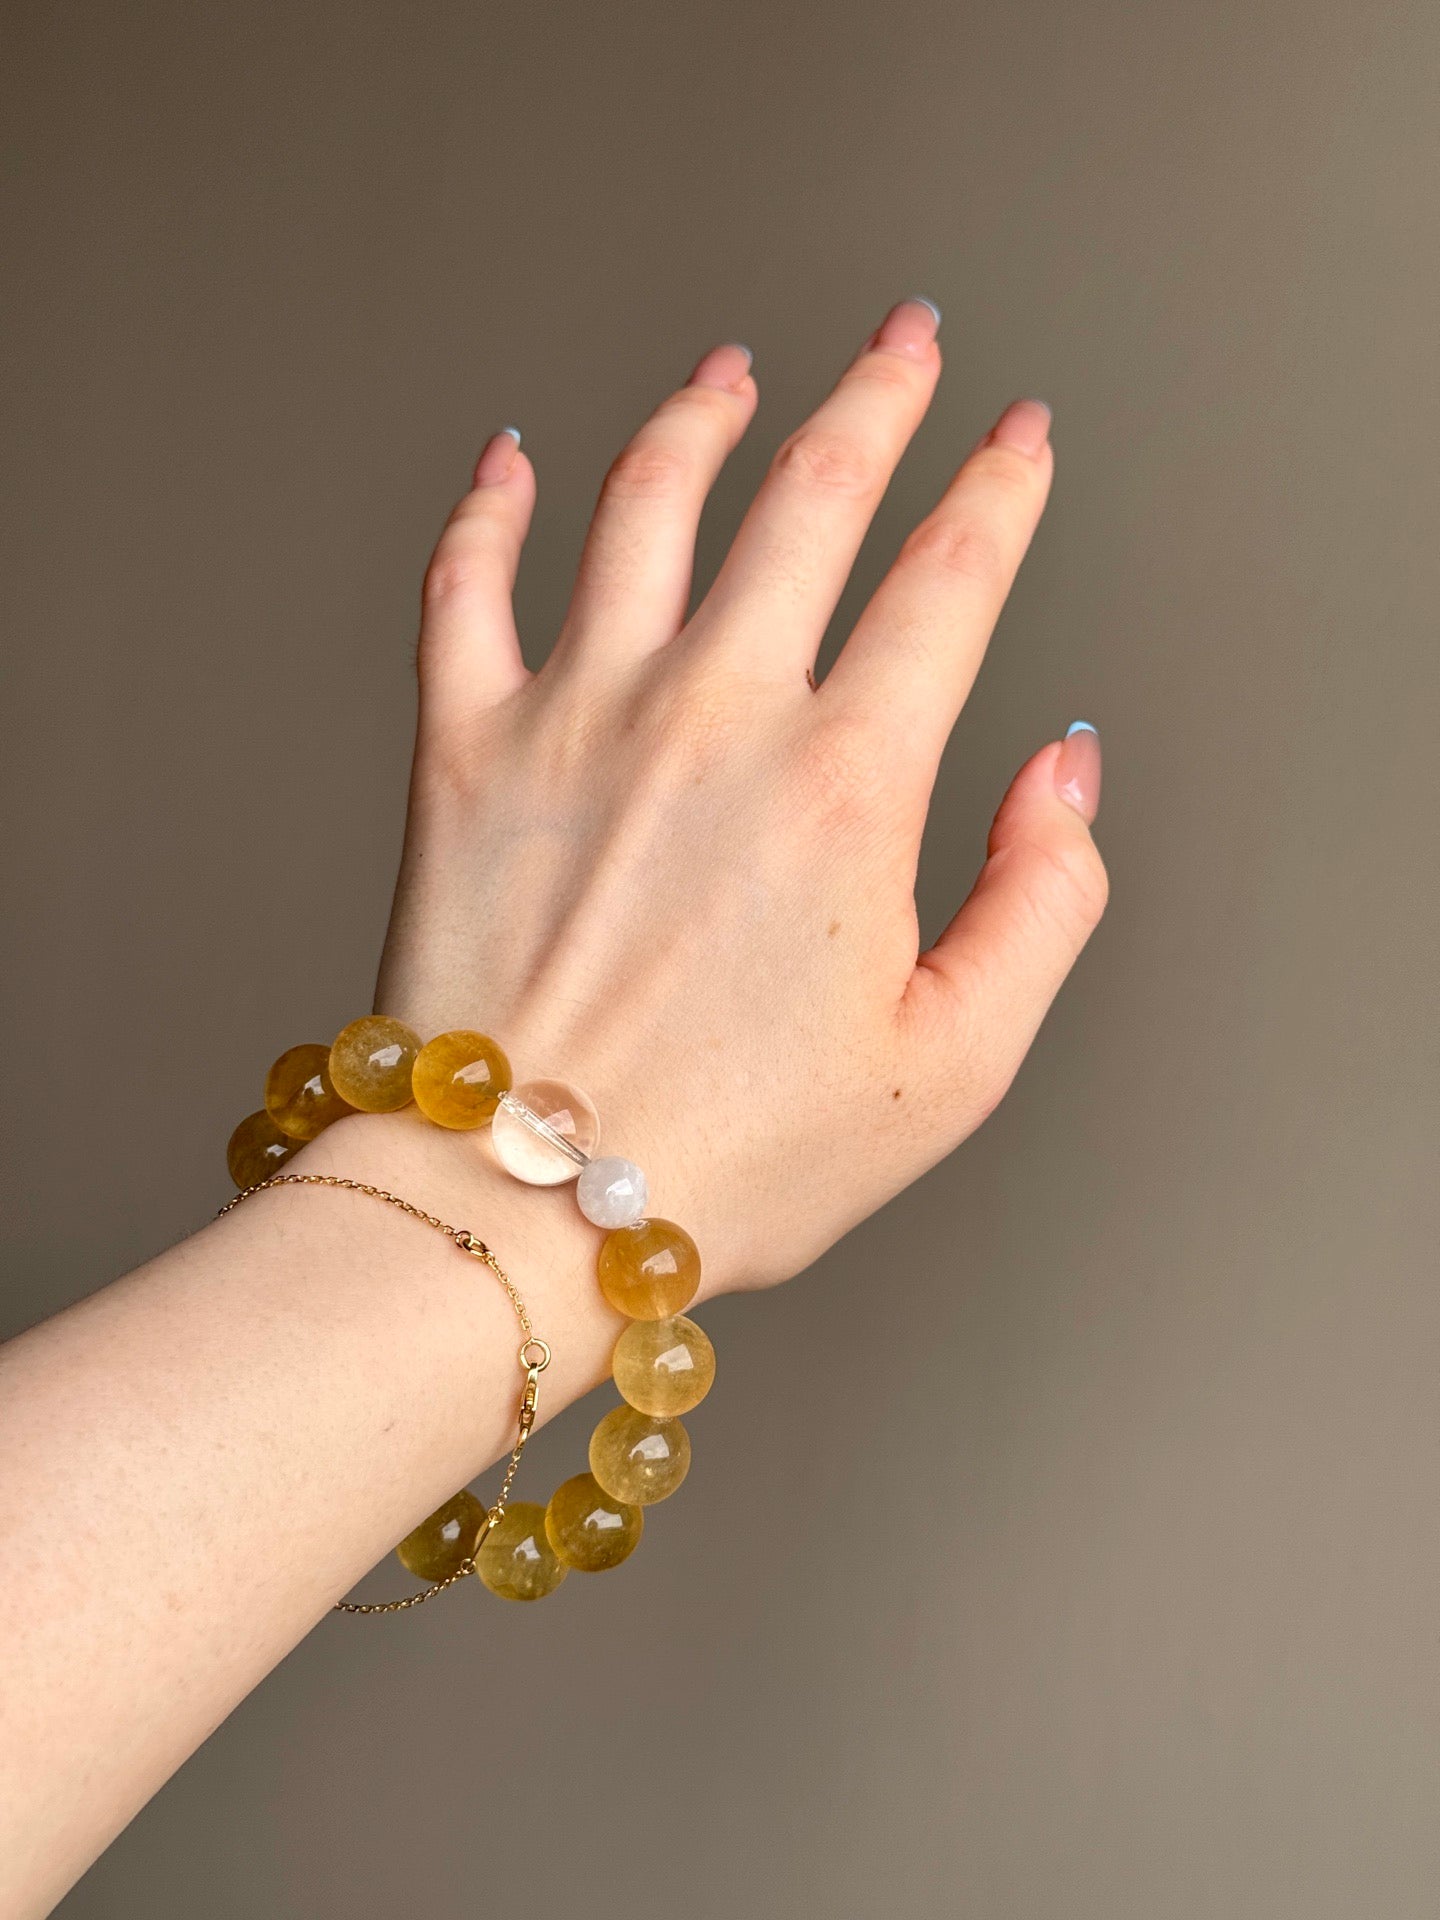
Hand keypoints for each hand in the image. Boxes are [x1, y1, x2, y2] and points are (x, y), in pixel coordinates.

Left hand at [374, 298, 1106, 1296]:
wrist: (525, 1198)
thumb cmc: (737, 1156)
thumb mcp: (953, 1065)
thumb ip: (1042, 905)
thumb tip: (1063, 772)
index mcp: (844, 784)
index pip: (949, 581)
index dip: (999, 490)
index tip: (1020, 438)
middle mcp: (713, 714)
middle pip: (813, 497)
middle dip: (877, 399)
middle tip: (905, 341)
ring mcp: (577, 717)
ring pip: (648, 503)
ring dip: (706, 417)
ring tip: (736, 370)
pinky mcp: (463, 749)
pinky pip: (465, 585)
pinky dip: (488, 507)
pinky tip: (509, 458)